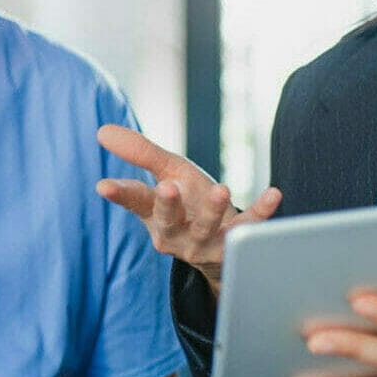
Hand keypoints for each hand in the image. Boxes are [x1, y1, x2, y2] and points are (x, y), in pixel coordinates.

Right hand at [96, 124, 281, 293]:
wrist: (220, 246)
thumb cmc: (189, 203)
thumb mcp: (167, 173)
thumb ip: (141, 153)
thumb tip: (102, 130)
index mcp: (154, 214)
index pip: (135, 201)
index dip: (119, 193)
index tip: (104, 186)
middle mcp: (175, 234)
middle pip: (167, 221)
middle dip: (167, 205)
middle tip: (167, 188)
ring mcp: (204, 243)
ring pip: (205, 228)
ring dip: (212, 210)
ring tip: (222, 190)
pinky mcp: (234, 245)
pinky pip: (248, 228)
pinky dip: (261, 212)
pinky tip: (274, 193)